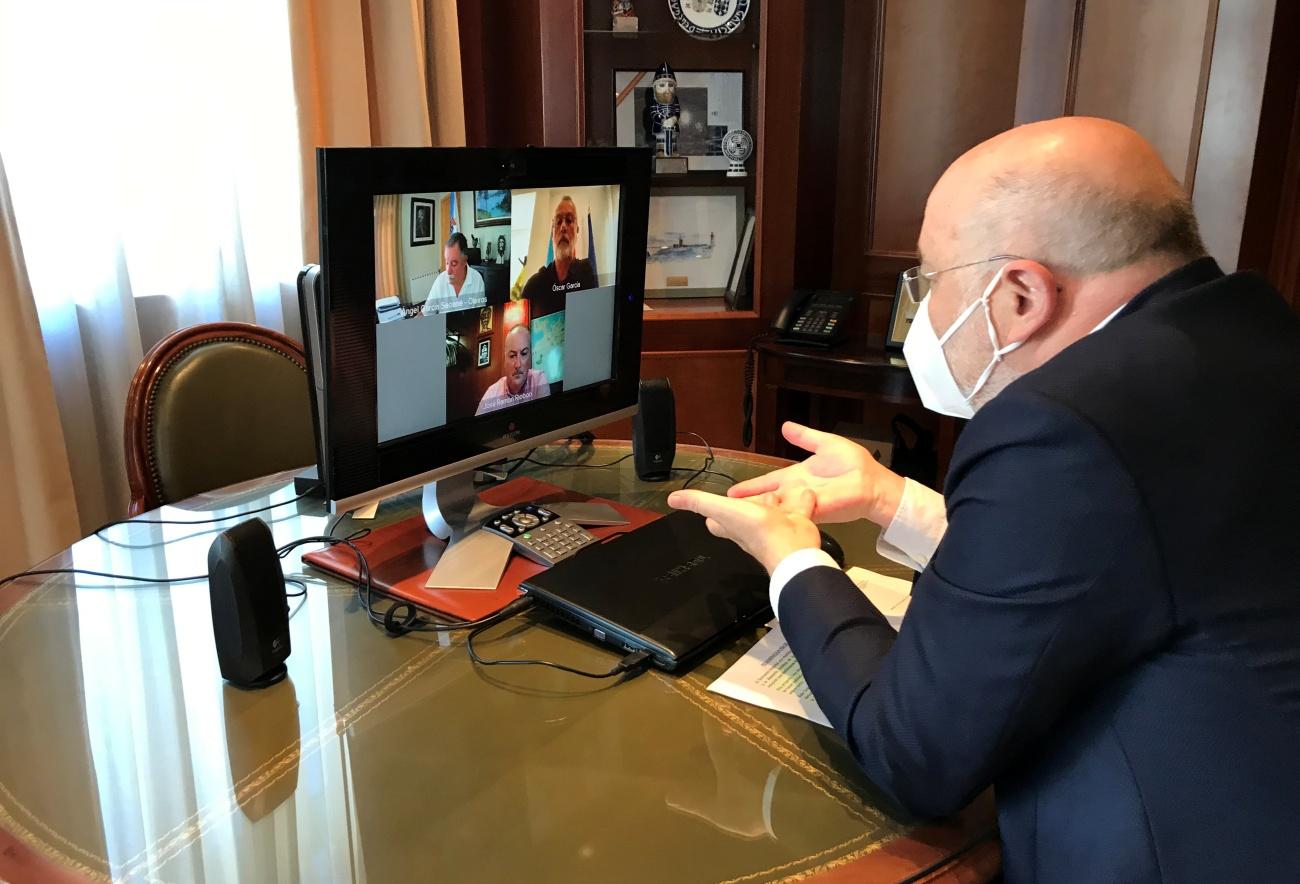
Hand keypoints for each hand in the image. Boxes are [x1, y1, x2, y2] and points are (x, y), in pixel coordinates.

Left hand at [667, 487, 820, 574]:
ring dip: (773, 501)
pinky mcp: (796, 523)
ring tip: (774, 493)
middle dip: (745, 505)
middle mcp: (752, 528)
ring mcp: (775, 526)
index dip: (712, 513)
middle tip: (744, 498)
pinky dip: (801, 500)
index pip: (716, 521)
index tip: (710, 507)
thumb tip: (673, 499)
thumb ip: (699, 502)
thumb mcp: (722, 510)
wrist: (793, 547)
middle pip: (745, 515)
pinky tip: (804, 492)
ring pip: (772, 511)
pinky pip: (798, 509)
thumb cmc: (756, 530)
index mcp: (733, 525)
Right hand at [729, 422, 905, 526]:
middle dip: (747, 505)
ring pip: (775, 510)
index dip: (750, 487)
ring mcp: (803, 505)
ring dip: (757, 514)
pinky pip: (790, 515)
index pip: (767, 482)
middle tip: (723, 510)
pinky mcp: (812, 513)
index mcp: (797, 477)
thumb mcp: (825, 444)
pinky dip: (776, 518)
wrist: (874, 484)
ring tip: (734, 517)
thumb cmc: (855, 466)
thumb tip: (785, 426)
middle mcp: (796, 493)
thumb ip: (804, 437)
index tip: (732, 492)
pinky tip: (758, 521)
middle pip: (766, 500)